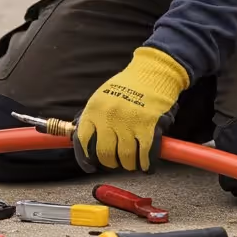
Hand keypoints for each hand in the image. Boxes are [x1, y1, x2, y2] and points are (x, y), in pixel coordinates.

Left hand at [73, 46, 190, 172]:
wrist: (153, 71)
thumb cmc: (128, 85)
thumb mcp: (103, 96)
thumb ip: (94, 117)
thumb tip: (86, 140)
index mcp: (95, 109)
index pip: (83, 141)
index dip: (86, 158)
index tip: (91, 165)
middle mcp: (109, 117)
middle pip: (104, 153)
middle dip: (110, 163)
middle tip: (115, 163)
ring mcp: (129, 122)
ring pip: (125, 157)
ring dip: (128, 165)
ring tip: (131, 164)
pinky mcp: (149, 126)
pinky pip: (145, 154)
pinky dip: (145, 164)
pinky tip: (145, 165)